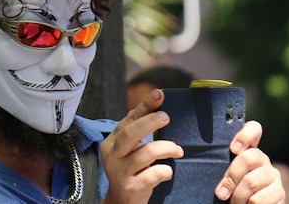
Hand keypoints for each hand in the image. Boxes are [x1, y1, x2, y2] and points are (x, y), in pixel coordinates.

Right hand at [99, 89, 183, 203]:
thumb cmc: (129, 171)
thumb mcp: (128, 150)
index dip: (144, 107)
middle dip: (150, 122)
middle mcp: (112, 156)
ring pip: (146, 153)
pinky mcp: (131, 187)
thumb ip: (137, 130)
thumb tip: (156, 101)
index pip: (127, 120)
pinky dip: (166, 170)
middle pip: (130, 133)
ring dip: (167, 148)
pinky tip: (168, 171)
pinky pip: (154, 174)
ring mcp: (120, 172)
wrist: (121, 202)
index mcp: (111, 143)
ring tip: (177, 150)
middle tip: (166, 117)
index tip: (159, 94)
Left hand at [215, 121, 284, 202]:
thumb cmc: (231, 188)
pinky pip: (259, 199)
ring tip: (233, 203)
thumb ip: (220, 161)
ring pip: (251, 181)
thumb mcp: (225, 172)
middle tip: (220, 193)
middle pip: (248, 158)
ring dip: (237, 197)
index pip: (253, 129)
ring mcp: (273, 176)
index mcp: (248, 150)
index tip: (232, 149)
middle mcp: (263, 159)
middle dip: (231, 178)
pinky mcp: (280, 193)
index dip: (244, 135)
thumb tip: (199, 157)